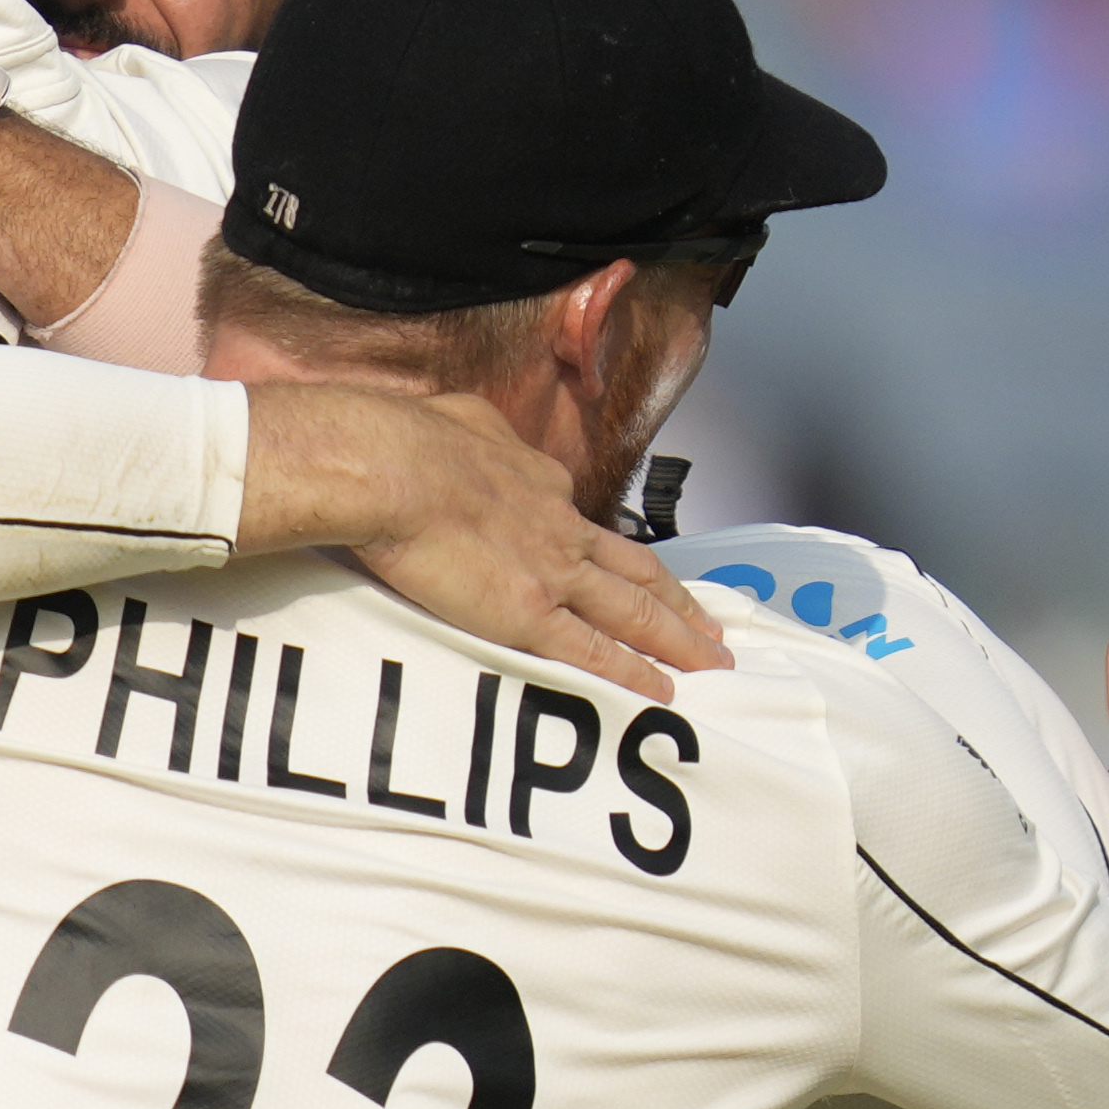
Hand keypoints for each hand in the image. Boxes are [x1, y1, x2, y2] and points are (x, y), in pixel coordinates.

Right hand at [236, 378, 731, 691]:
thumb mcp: (463, 420)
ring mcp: (554, 573)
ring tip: (711, 660)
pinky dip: (634, 672)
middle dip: (678, 602)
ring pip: (635, 611)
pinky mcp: (532, 614)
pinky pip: (595, 651)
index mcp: (542, 483)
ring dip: (678, 638)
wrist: (398, 469)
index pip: (585, 524)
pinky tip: (661, 689)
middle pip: (637, 571)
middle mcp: (563, 529)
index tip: (624, 570)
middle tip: (711, 626)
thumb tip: (470, 432)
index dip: (611, 552)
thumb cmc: (414, 442)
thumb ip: (479, 434)